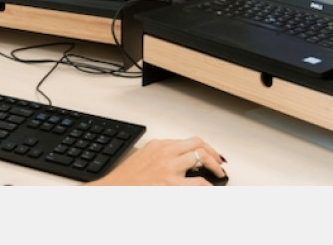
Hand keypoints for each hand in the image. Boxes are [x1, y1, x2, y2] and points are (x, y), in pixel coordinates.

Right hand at [86, 136, 226, 185]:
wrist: (112, 190)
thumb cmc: (125, 180)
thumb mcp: (143, 158)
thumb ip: (161, 155)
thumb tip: (180, 161)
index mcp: (158, 145)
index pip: (188, 141)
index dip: (205, 147)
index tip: (211, 154)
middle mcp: (165, 153)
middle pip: (198, 144)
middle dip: (213, 154)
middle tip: (220, 165)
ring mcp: (169, 169)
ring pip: (200, 159)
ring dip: (214, 168)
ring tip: (220, 175)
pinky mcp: (170, 185)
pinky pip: (198, 184)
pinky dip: (207, 186)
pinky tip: (211, 189)